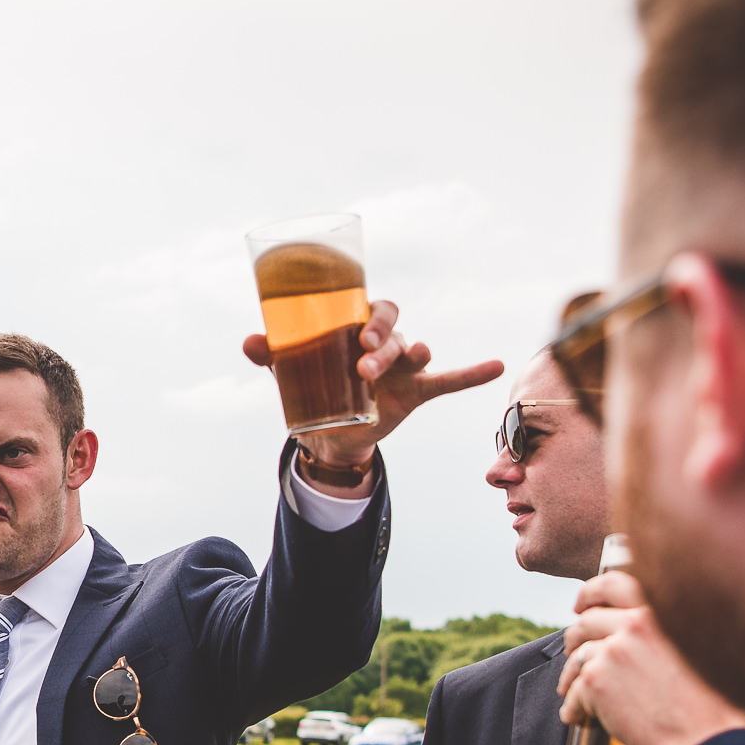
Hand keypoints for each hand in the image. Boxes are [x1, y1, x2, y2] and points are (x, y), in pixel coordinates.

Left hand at [243, 300, 503, 466]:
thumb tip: (249, 341)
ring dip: (406, 356)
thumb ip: (272, 356)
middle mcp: (383, 342)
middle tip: (364, 356)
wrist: (329, 435)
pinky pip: (449, 379)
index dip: (370, 314)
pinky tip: (496, 365)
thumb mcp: (289, 374)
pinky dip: (471, 373)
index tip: (357, 331)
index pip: (371, 308)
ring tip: (392, 368)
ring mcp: (403, 367)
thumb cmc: (313, 389)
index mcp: (356, 330)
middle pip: (393, 327)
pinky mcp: (416, 390)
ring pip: (413, 351)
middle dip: (383, 338)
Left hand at [558, 571, 744, 744]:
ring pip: (577, 656)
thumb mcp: (710, 648)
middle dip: (575, 637)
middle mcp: (637, 623)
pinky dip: (573, 706)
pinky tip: (579, 717)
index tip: (582, 605)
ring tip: (574, 691)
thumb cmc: (716, 707)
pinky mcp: (596, 681)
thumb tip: (650, 626)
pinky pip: (574, 690)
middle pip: (587, 621)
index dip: (592, 593)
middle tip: (573, 650)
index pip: (616, 584)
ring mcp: (614, 651)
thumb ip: (680, 628)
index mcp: (663, 610)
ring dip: (571, 674)